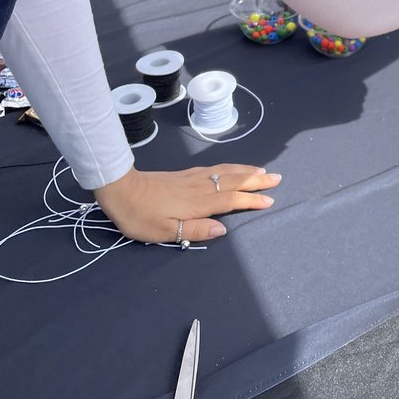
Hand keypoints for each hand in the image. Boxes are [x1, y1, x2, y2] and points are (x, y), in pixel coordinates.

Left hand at [93, 163, 280, 243]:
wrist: (121, 188)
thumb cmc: (140, 215)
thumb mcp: (164, 231)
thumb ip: (195, 230)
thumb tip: (222, 229)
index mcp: (198, 202)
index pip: (232, 200)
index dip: (251, 200)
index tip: (270, 199)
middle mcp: (200, 186)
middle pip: (234, 180)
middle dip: (256, 179)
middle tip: (276, 177)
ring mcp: (193, 177)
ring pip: (226, 171)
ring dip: (246, 170)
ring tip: (262, 169)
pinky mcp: (186, 173)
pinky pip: (216, 168)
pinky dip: (231, 167)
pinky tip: (232, 168)